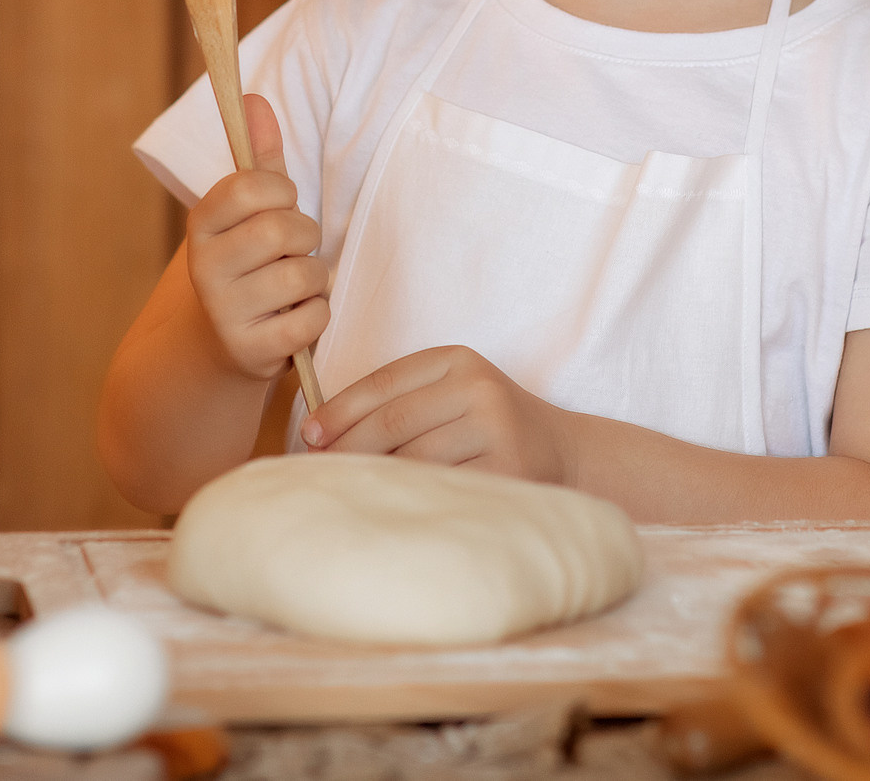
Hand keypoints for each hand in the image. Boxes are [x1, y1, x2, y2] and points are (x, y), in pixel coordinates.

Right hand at [184, 94, 328, 381]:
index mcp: (201, 225)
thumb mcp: (247, 212)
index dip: (281, 192)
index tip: (279, 205)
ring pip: (302, 276)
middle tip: (294, 250)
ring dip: (314, 279)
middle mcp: (204, 268)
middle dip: (305, 236)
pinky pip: (311, 319)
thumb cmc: (248, 263)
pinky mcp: (251, 350)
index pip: (249, 185)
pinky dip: (316, 316)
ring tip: (296, 286)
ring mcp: (225, 312)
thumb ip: (257, 158)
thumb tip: (255, 99)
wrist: (220, 346)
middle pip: (282, 229)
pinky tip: (296, 316)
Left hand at [302, 346, 567, 482]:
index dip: (339, 411)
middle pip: (391, 423)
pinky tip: (392, 509)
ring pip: (412, 460)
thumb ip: (398, 402)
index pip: (382, 383)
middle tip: (320, 473)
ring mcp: (494, 429)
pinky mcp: (506, 472)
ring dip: (375, 480)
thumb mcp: (449, 393)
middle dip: (348, 450)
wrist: (561, 452)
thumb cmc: (486, 425)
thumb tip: (320, 434)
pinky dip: (411, 500)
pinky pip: (441, 489)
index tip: (308, 436)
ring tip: (348, 493)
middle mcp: (477, 388)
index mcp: (455, 360)